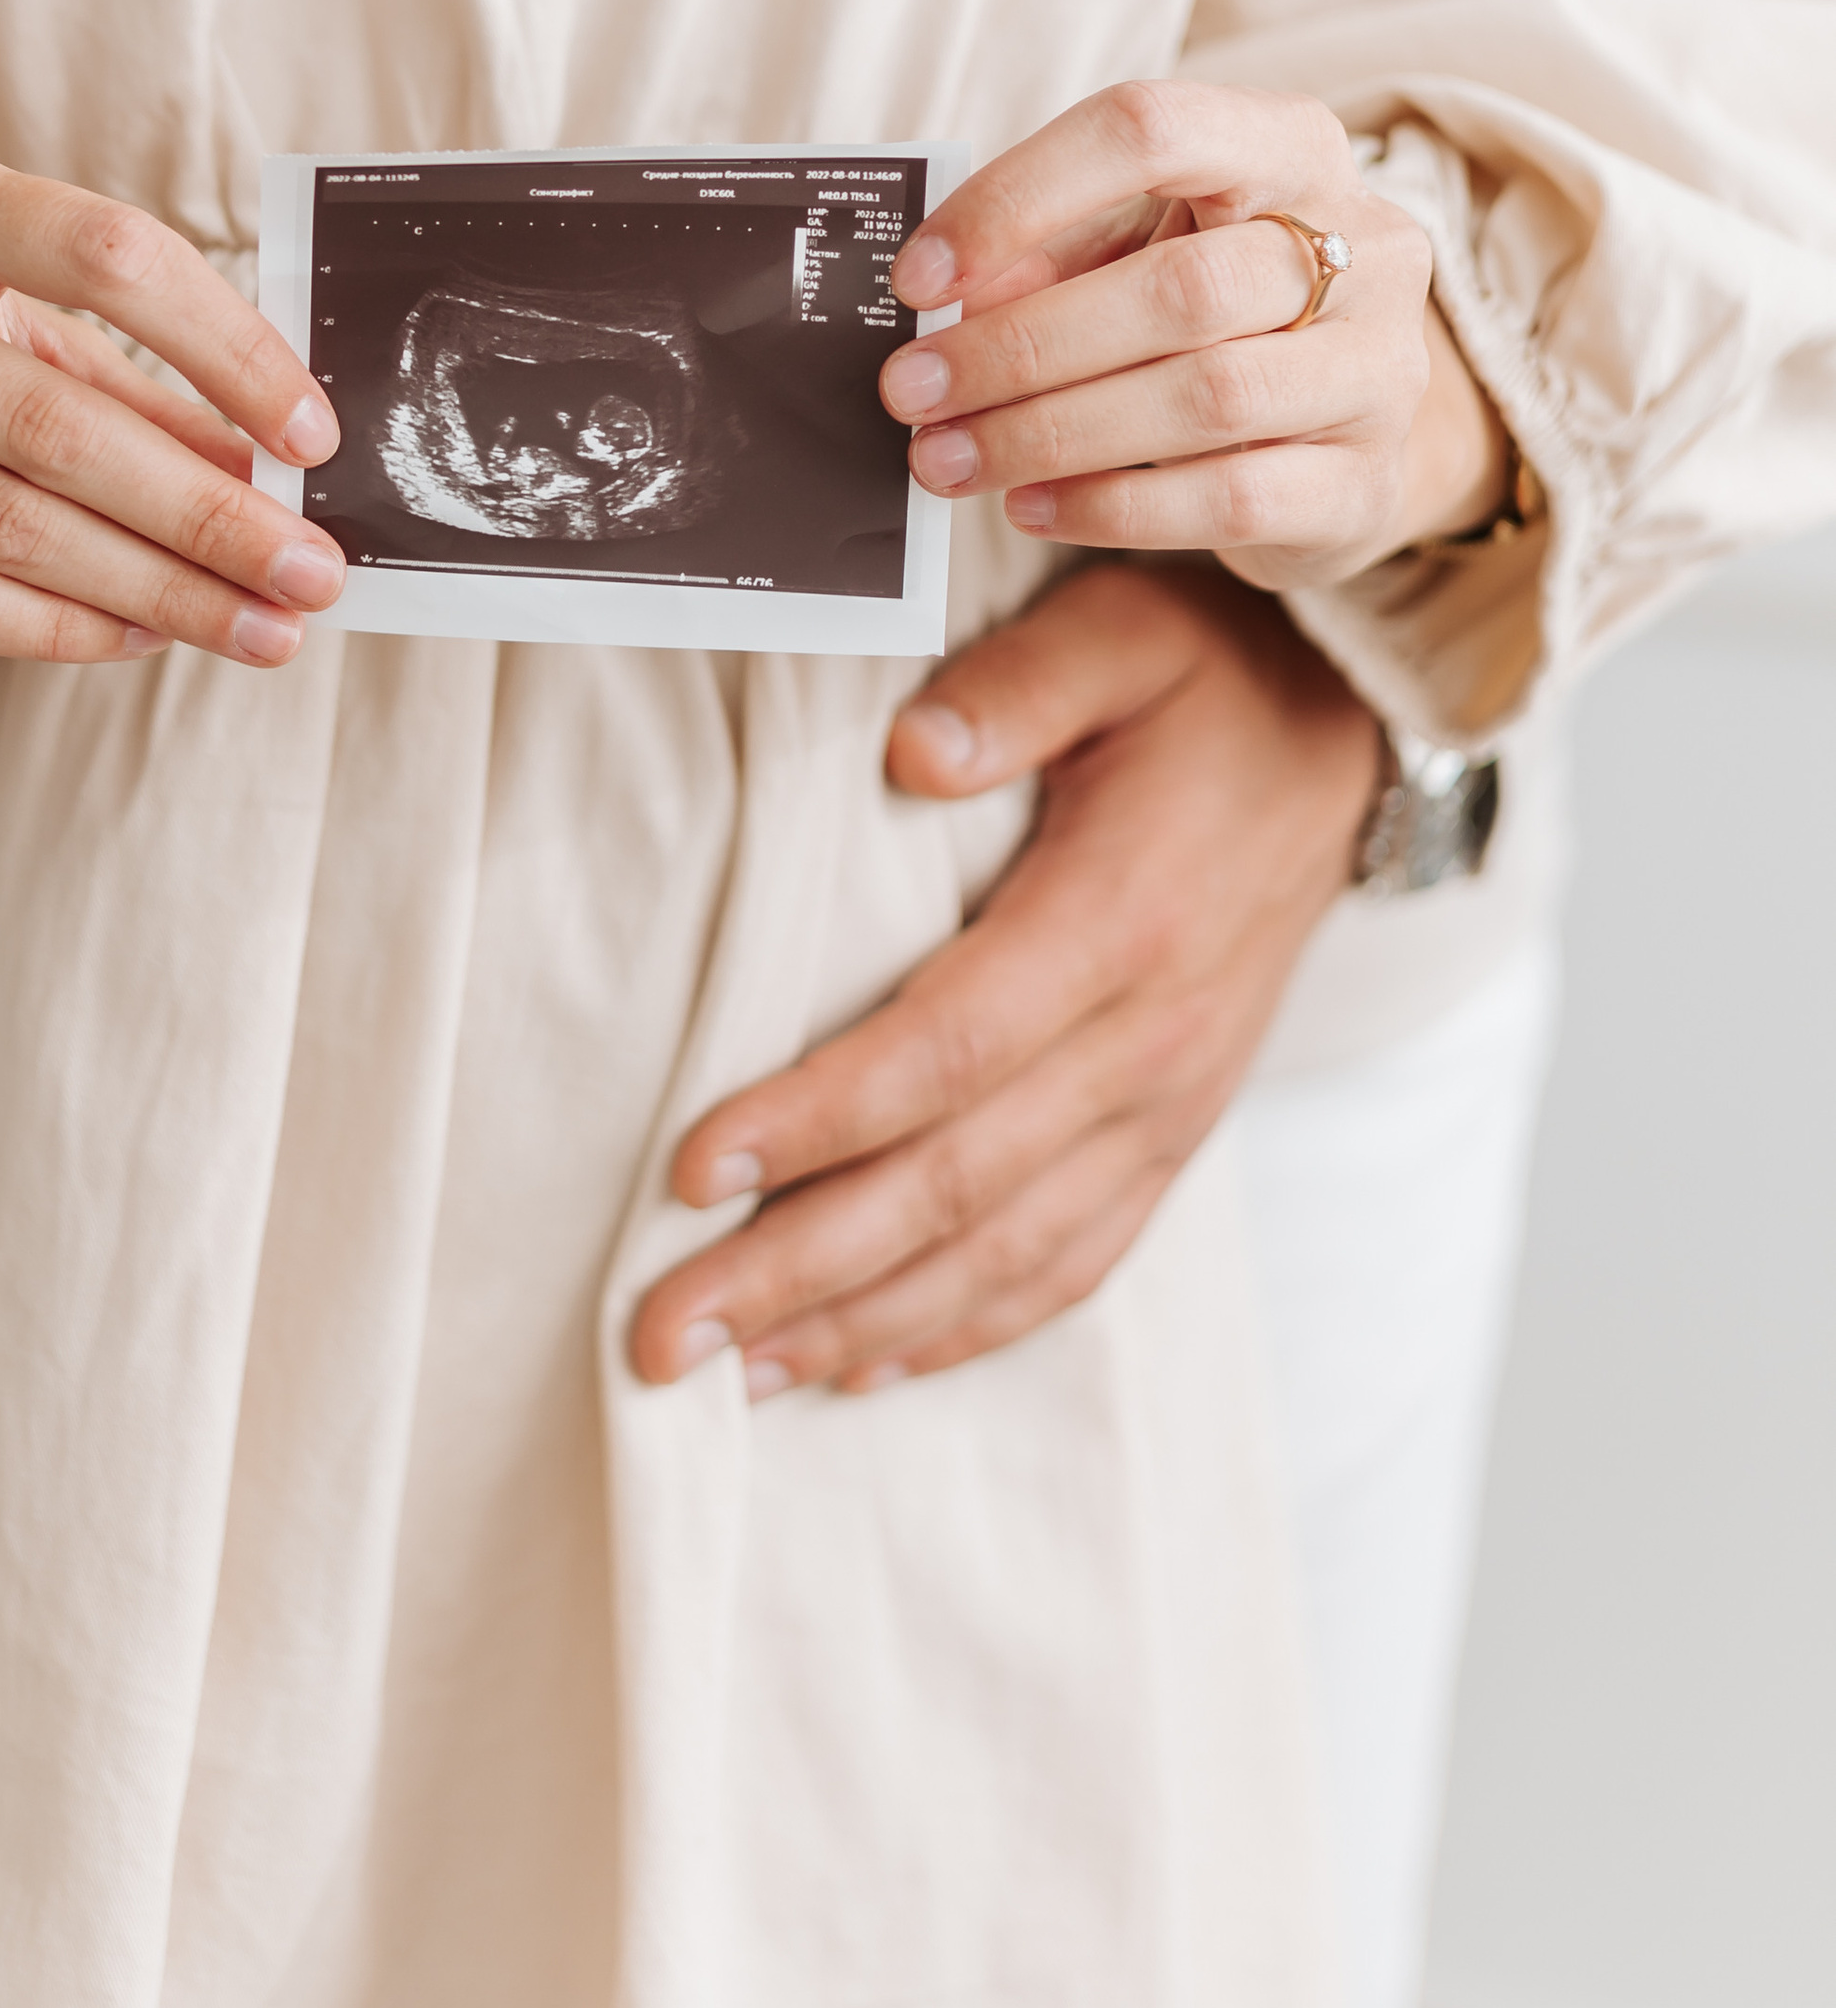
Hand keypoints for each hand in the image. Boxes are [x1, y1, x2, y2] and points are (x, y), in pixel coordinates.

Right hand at [0, 142, 343, 668]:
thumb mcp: (0, 312)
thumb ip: (127, 375)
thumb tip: (278, 468)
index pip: (107, 254)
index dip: (230, 348)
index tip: (317, 434)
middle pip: (66, 420)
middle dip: (214, 516)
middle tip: (315, 574)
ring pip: (15, 525)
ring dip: (162, 591)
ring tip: (261, 625)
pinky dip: (63, 630)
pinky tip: (144, 638)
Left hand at [629, 560, 1379, 1394]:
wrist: (1348, 744)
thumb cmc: (1207, 680)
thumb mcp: (1122, 633)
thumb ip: (1020, 685)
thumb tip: (912, 751)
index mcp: (1121, 923)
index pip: (949, 1051)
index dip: (819, 1120)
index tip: (694, 1171)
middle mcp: (1150, 1044)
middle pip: (955, 1187)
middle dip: (798, 1268)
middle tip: (659, 1331)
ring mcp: (1167, 1109)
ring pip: (1005, 1255)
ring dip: (860, 1324)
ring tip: (727, 1373)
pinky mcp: (1172, 1139)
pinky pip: (1069, 1265)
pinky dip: (962, 1328)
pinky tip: (858, 1364)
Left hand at [877, 80, 1506, 588]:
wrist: (1349, 423)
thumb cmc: (1221, 312)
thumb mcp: (1141, 249)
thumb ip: (1052, 263)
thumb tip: (939, 312)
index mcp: (1290, 145)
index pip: (1150, 132)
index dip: (1021, 197)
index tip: (919, 277)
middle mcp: (1364, 246)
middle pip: (1181, 287)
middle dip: (1023, 346)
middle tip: (912, 391)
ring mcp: (1379, 369)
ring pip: (1207, 398)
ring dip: (1050, 433)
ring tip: (951, 458)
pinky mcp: (1368, 483)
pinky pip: (1231, 499)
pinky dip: (1112, 507)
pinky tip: (1030, 507)